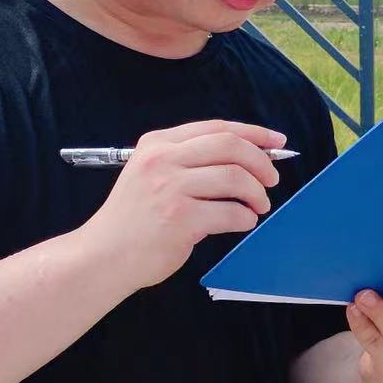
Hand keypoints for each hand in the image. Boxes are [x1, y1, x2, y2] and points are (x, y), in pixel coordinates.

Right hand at [78, 120, 286, 289]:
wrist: (104, 255)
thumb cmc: (136, 218)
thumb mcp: (152, 174)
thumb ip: (190, 160)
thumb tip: (250, 156)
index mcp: (157, 144)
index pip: (216, 128)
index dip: (254, 133)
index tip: (277, 142)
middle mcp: (162, 160)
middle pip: (230, 146)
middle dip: (261, 162)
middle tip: (272, 180)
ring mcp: (170, 188)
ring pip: (235, 178)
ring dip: (257, 194)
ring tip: (259, 206)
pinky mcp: (180, 218)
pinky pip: (231, 212)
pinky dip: (246, 218)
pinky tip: (243, 222)